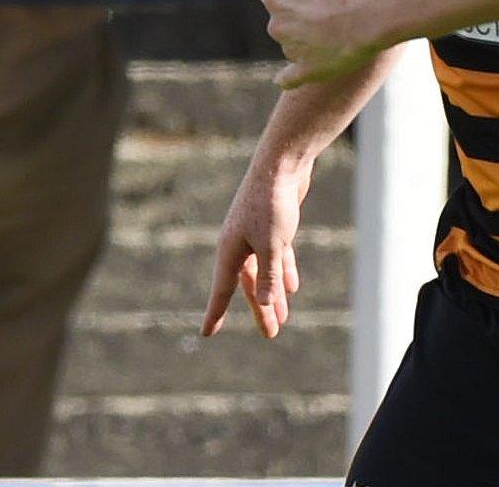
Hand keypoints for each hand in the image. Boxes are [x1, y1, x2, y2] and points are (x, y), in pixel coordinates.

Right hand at [201, 153, 311, 339]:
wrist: (282, 164)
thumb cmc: (272, 202)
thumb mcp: (273, 242)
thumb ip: (269, 273)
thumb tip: (264, 302)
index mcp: (230, 251)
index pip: (222, 289)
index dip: (215, 313)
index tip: (206, 334)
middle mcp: (239, 245)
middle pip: (248, 285)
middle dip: (260, 310)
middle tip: (270, 334)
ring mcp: (255, 236)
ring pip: (264, 272)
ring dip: (273, 294)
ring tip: (283, 318)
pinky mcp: (273, 226)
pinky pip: (276, 256)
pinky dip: (283, 271)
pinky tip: (292, 287)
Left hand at [247, 0, 381, 87]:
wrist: (368, 20)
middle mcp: (277, 25)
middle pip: (277, 16)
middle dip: (291, 11)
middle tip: (317, 4)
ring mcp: (292, 50)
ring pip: (290, 42)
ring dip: (303, 36)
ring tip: (329, 27)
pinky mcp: (307, 72)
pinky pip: (290, 77)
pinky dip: (288, 77)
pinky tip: (285, 80)